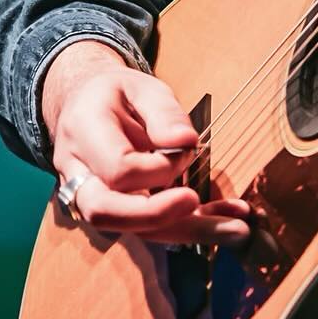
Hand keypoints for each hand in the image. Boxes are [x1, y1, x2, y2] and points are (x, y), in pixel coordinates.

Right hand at [43, 40, 250, 246]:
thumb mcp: (142, 87)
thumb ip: (164, 113)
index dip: (158, 168)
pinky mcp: (118, 212)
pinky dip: (191, 226)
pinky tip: (228, 219)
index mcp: (85, 135)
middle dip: (158, 216)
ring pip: (131, 229)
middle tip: (200, 204)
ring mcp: (93, 199)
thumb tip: (186, 143)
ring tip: (237, 227)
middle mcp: (80, 175)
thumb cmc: (116, 94)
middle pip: (107, 212)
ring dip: (187, 231)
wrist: (81, 107)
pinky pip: (150, 228)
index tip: (187, 151)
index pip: (118, 169)